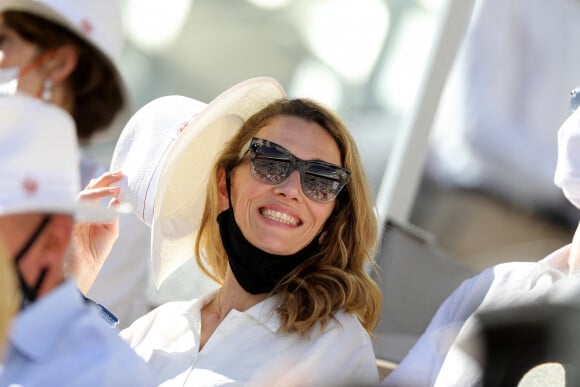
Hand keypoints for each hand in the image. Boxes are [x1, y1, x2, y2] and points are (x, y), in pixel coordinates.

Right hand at [70, 171, 123, 293]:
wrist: (84, 270)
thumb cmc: (95, 252)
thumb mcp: (110, 230)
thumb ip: (112, 214)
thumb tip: (116, 199)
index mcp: (89, 211)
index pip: (96, 191)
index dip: (108, 182)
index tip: (122, 175)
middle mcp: (80, 210)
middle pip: (90, 188)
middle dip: (104, 179)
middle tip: (119, 174)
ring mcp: (73, 215)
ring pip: (83, 195)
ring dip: (99, 191)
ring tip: (115, 189)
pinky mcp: (68, 223)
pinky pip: (78, 208)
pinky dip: (92, 204)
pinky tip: (105, 203)